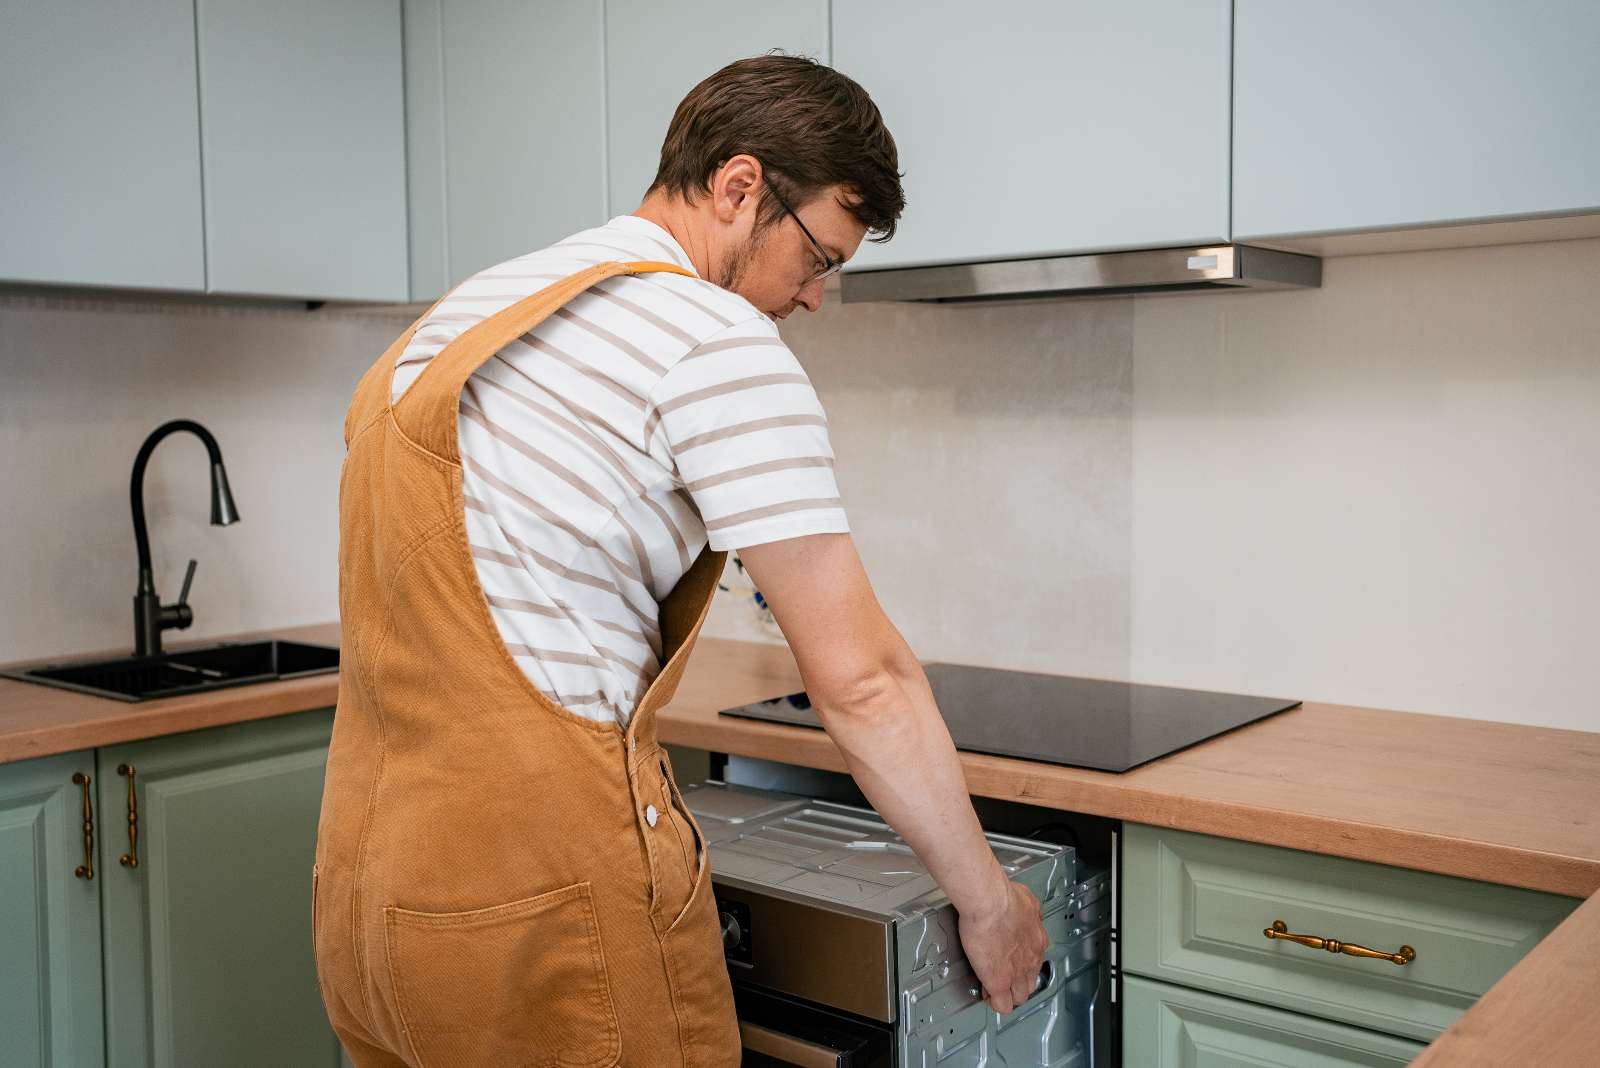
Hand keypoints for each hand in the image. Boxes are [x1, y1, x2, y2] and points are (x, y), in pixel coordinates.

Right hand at [957, 876, 1048, 1014]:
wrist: (990, 902)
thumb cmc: (1003, 896)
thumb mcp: (1027, 900)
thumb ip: (1029, 910)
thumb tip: (1025, 908)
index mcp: (1037, 940)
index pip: (1034, 962)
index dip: (1021, 966)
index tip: (1010, 962)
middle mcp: (1031, 958)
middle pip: (1030, 984)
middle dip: (1017, 984)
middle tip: (1003, 977)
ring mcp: (1017, 973)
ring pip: (1019, 997)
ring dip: (1007, 994)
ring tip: (993, 988)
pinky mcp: (999, 982)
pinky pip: (1001, 1005)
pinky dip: (994, 1002)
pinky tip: (986, 993)